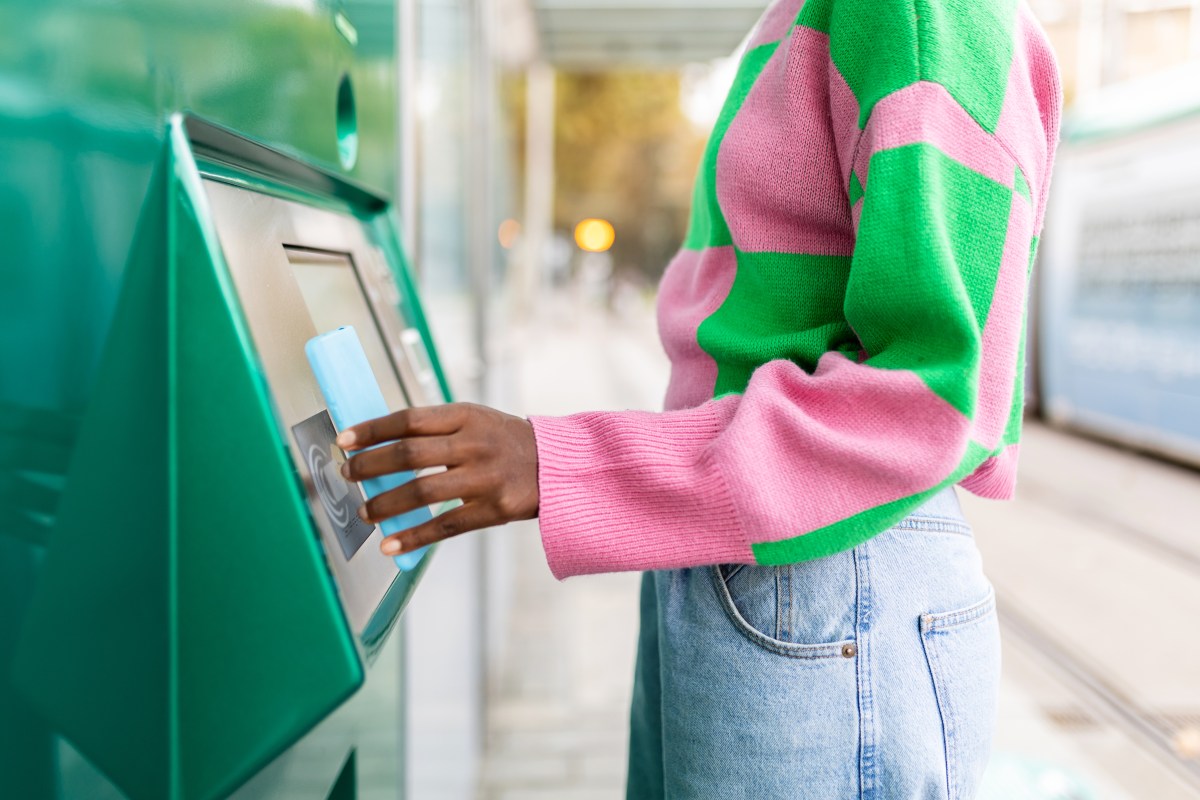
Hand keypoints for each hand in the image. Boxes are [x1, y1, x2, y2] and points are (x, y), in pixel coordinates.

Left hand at [336, 403, 538, 556]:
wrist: (557, 465)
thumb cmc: (505, 441)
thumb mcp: (475, 420)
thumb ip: (435, 429)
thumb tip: (379, 445)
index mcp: (466, 416)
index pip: (408, 419)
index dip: (372, 430)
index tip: (344, 440)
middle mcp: (474, 444)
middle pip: (409, 455)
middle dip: (369, 465)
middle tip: (346, 474)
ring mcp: (485, 477)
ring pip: (422, 491)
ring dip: (385, 504)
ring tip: (364, 511)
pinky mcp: (493, 510)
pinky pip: (444, 525)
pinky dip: (413, 537)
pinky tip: (390, 545)